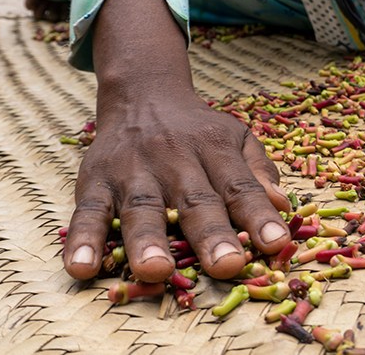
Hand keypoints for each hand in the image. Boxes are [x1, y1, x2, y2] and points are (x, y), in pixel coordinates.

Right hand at [63, 0, 290, 281]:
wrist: (144, 94)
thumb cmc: (201, 131)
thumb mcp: (238, 139)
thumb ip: (259, 173)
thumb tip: (283, 206)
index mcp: (216, 150)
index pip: (241, 186)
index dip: (259, 215)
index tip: (276, 243)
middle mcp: (176, 158)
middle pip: (195, 199)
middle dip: (211, 235)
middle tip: (228, 267)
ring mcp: (133, 169)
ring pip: (141, 206)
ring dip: (147, 240)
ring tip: (156, 271)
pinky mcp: (94, 179)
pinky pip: (87, 211)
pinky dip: (82, 240)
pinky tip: (82, 268)